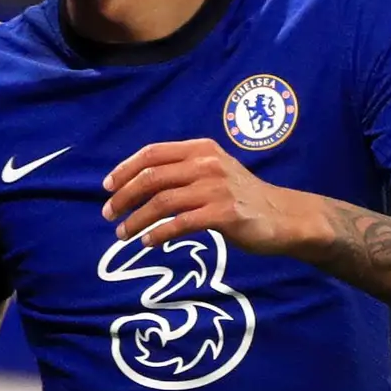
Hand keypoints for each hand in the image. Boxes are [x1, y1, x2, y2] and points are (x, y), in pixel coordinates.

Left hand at [100, 137, 316, 254]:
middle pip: (152, 177)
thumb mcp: (214, 171)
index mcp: (201, 149)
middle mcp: (207, 164)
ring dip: (136, 220)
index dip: (125, 169)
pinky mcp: (223, 214)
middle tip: (108, 215)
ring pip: (162, 202)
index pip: (153, 153)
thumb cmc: (243, 197)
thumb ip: (184, 171)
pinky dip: (159, 234)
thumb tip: (140, 184)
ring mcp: (216, 188)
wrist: (284, 216)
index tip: (107, 187)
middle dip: (124, 197)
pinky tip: (148, 242)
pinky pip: (180, 224)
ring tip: (123, 234)